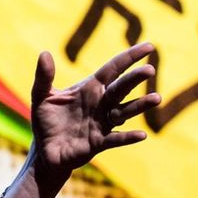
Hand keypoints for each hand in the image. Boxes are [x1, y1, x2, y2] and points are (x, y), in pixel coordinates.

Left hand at [29, 41, 161, 182]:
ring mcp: (102, 123)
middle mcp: (101, 103)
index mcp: (90, 88)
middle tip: (150, 70)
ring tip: (156, 99)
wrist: (45, 151)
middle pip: (121, 88)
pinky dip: (128, 137)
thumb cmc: (47, 121)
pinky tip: (142, 135)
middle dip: (134, 79)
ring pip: (124, 112)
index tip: (150, 46)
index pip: (114, 68)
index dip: (130, 57)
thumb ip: (44, 76)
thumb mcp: (42, 96)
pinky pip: (116, 139)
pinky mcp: (98, 142)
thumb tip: (44, 53)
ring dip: (139, 106)